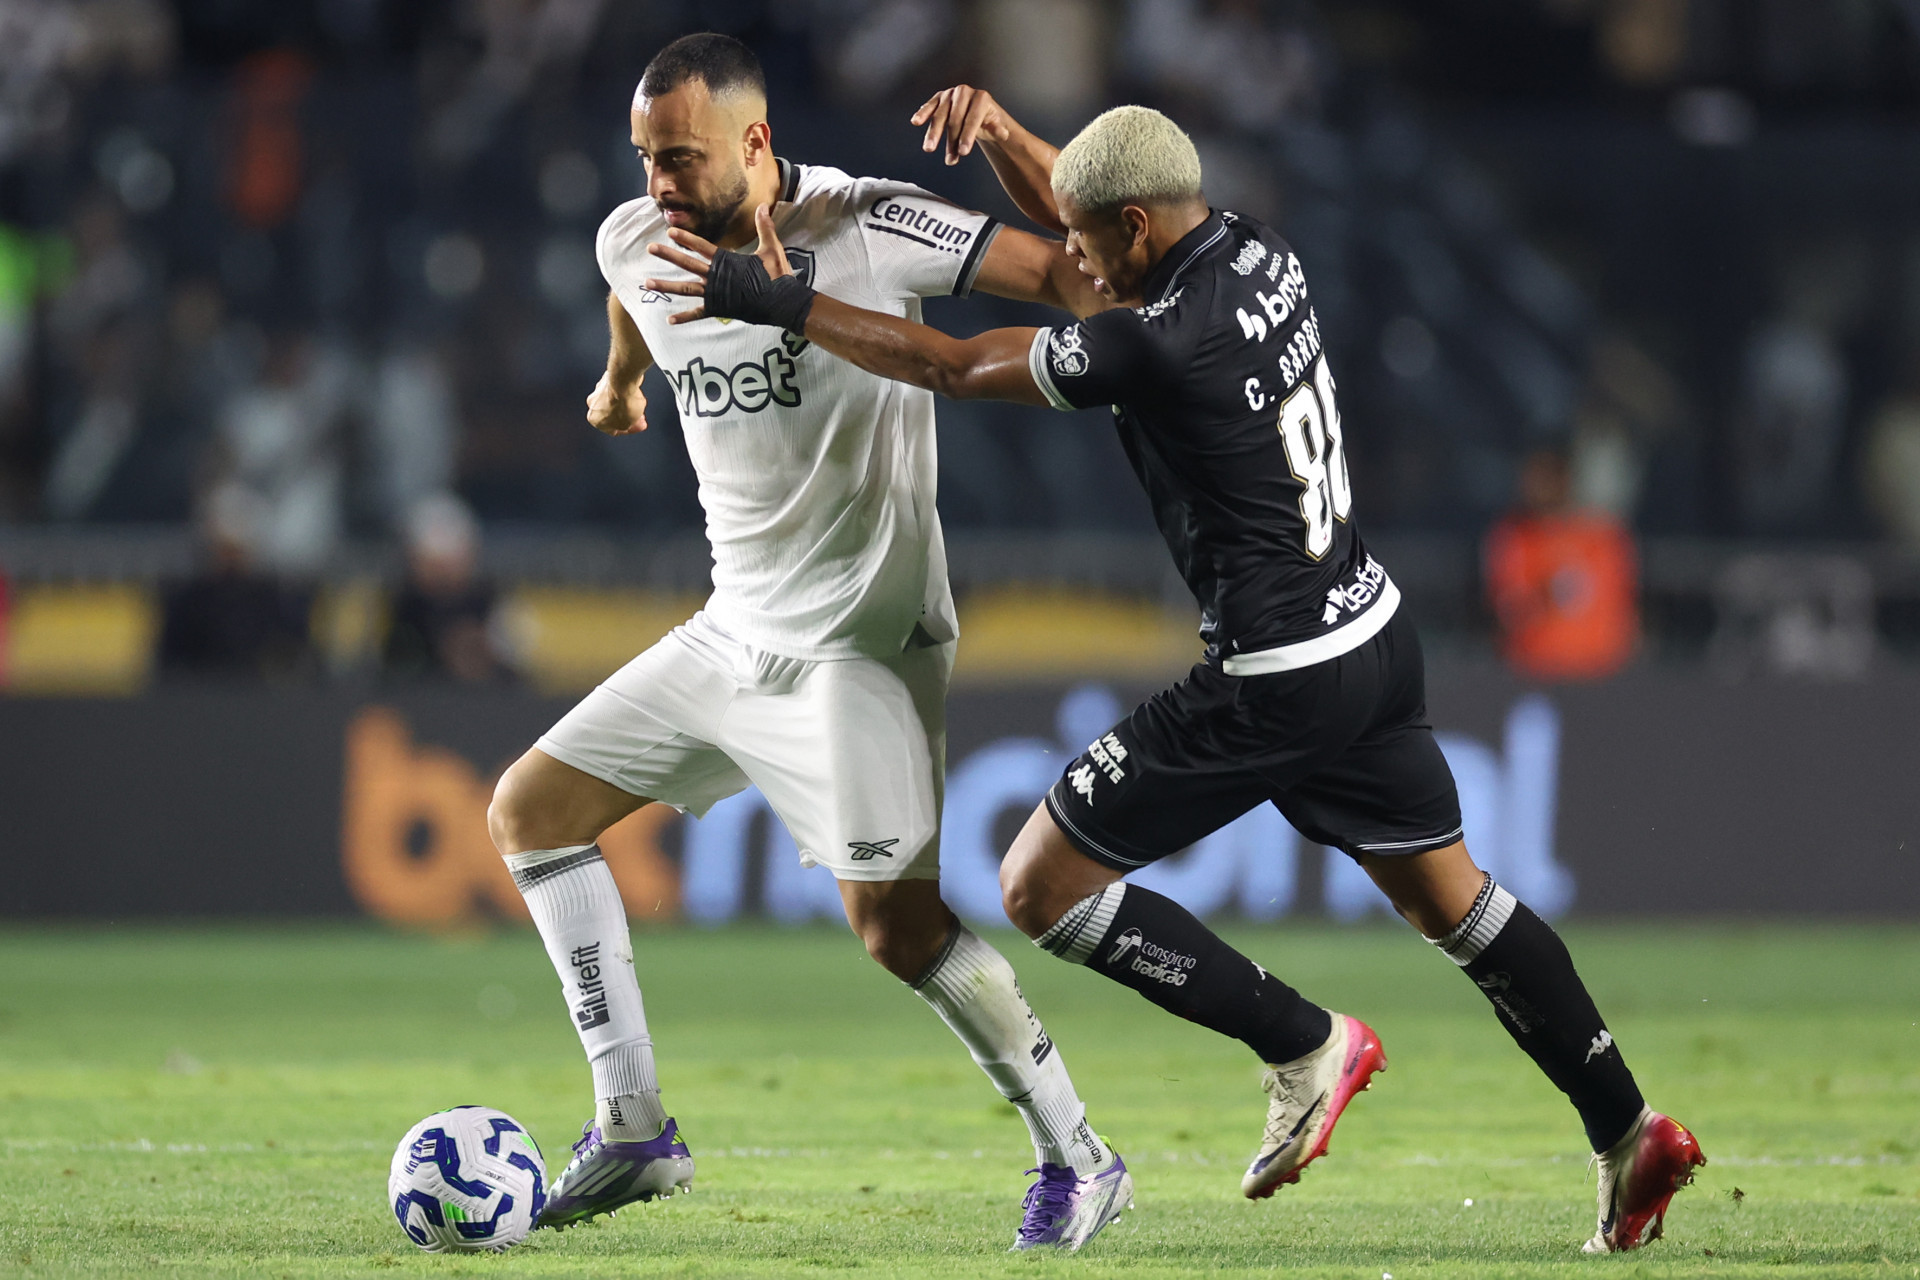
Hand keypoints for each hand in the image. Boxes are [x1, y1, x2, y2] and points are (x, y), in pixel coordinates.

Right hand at [587, 369, 647, 434]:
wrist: (623, 381)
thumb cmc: (623, 403)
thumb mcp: (627, 424)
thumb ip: (624, 426)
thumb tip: (625, 422)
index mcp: (593, 419)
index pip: (612, 430)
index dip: (628, 430)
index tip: (636, 427)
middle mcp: (592, 404)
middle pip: (612, 414)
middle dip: (628, 417)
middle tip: (640, 418)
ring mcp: (599, 390)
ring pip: (615, 401)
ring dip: (627, 405)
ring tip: (640, 404)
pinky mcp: (607, 378)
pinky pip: (618, 390)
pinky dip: (626, 393)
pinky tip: (636, 394)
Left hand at [645, 205, 791, 324]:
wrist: (782, 302)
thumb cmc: (777, 276)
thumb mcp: (771, 248)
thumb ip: (764, 227)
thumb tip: (762, 205)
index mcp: (727, 261)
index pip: (702, 246)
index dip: (686, 238)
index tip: (670, 231)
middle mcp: (716, 276)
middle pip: (687, 263)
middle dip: (668, 255)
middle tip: (650, 248)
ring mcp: (716, 293)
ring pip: (686, 288)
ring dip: (666, 285)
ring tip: (647, 283)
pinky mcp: (720, 309)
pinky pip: (698, 313)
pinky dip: (685, 317)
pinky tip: (669, 320)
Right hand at [912, 84, 1013, 165]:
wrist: (977, 108)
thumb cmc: (986, 118)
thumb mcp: (995, 124)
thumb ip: (998, 129)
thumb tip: (1002, 133)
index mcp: (981, 98)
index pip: (972, 119)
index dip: (967, 137)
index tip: (963, 153)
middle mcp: (964, 92)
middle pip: (955, 119)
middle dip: (952, 140)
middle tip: (950, 158)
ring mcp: (950, 94)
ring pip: (940, 115)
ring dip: (934, 133)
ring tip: (929, 148)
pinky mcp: (939, 97)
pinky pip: (929, 106)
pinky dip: (922, 113)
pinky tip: (916, 121)